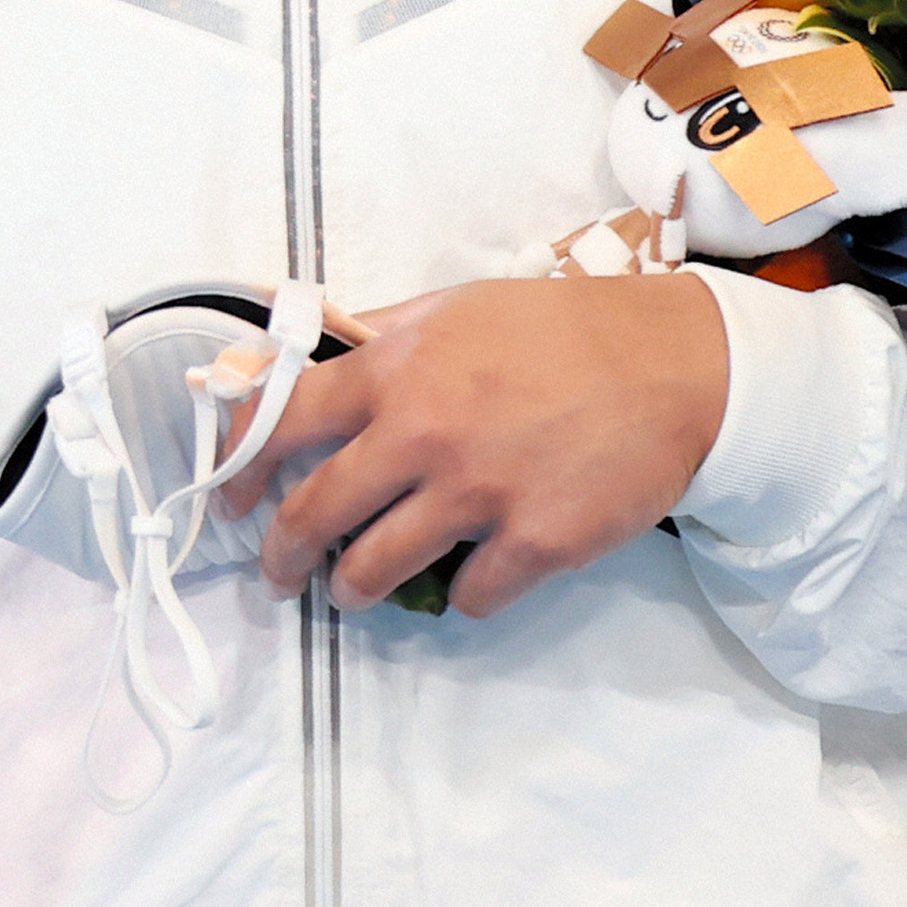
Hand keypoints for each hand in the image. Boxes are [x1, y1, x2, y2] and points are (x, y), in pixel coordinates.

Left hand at [220, 275, 727, 618]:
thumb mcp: (455, 307)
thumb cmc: (559, 329)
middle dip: (284, 558)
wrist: (672, 365)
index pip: (282, 420)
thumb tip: (297, 357)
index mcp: (395, 368)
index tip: (234, 500)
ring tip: (354, 591)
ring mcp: (477, 494)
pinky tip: (469, 579)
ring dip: (352, 590)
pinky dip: (460, 597)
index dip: (243, 467)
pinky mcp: (533, 544)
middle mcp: (422, 432)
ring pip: (374, 572)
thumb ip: (376, 336)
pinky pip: (468, 599)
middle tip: (282, 577)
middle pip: (314, 514)